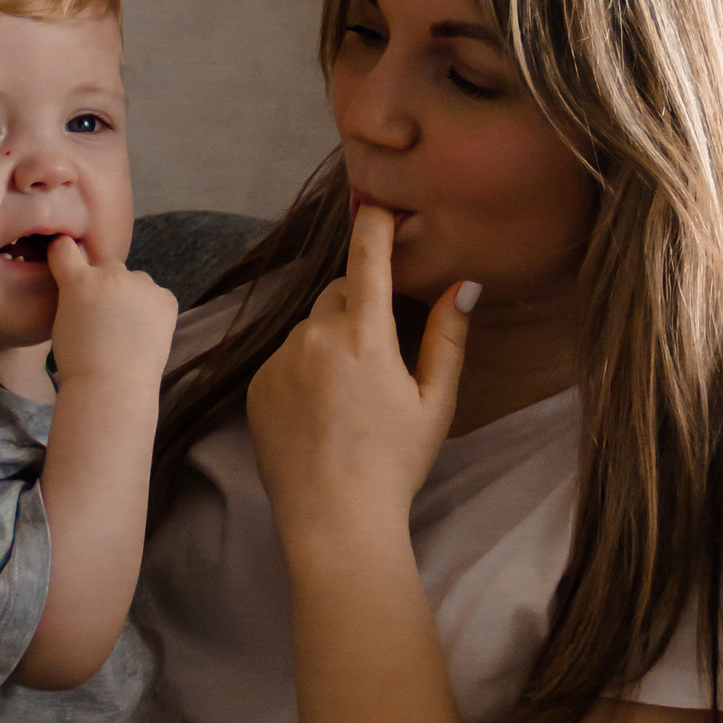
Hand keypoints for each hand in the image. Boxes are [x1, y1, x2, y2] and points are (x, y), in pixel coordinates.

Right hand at [46, 228, 176, 399]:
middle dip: (104, 282)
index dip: (65, 253)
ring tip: (127, 329)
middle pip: (106, 265)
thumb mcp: (62, 321)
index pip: (65, 247)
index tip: (67, 262)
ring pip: (134, 281)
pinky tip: (144, 333)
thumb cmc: (78, 362)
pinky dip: (151, 309)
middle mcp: (111, 274)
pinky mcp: (166, 298)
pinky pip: (156, 296)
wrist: (112, 387)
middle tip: (105, 316)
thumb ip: (73, 295)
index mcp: (78, 280)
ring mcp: (143, 284)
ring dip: (130, 295)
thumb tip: (87, 285)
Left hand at [246, 203, 476, 547]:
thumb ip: (448, 337)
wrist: (334, 520)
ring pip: (312, 328)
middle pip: (340, 292)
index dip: (374, 222)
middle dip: (362, 305)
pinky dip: (304, 370)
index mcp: (365, 336)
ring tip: (349, 397)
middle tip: (382, 353)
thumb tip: (464, 284)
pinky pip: (286, 358)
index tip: (378, 202)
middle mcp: (315, 337)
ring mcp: (280, 360)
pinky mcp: (258, 385)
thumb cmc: (395, 464)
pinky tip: (321, 412)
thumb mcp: (435, 402)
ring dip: (331, 341)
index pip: (368, 255)